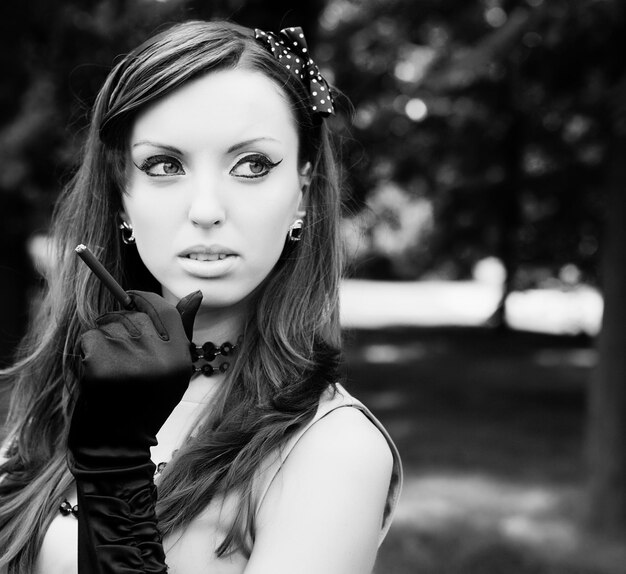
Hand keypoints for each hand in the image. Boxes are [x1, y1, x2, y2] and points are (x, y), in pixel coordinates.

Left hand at [69, 289, 202, 465]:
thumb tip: (196, 293)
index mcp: (181, 358)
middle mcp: (159, 358)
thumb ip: (182, 330)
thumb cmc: (146, 403)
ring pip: (109, 325)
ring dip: (103, 340)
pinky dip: (87, 352)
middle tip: (119, 354)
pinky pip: (90, 338)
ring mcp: (130, 362)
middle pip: (133, 316)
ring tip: (111, 369)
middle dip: (119, 325)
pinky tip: (96, 374)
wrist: (117, 446)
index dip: (145, 299)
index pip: (165, 309)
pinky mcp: (101, 368)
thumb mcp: (174, 370)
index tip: (131, 298)